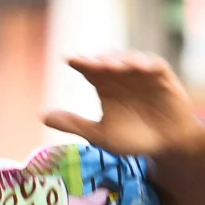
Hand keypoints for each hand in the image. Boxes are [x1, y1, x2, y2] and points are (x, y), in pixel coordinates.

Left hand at [47, 52, 204, 162]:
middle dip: (99, 60)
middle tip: (90, 63)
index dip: (80, 62)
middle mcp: (121, 75)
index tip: (69, 59)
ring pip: (130, 59)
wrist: (165, 145)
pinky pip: (155, 65)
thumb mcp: (99, 134)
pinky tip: (138, 67)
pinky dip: (146, 64)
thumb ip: (73, 124)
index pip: (89, 69)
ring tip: (111, 65)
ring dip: (121, 60)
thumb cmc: (133, 137)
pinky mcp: (162, 77)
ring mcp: (142, 73)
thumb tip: (40, 115)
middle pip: (108, 60)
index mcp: (104, 85)